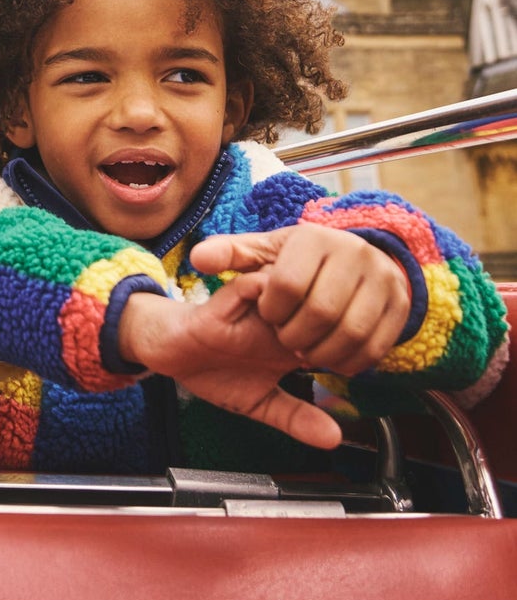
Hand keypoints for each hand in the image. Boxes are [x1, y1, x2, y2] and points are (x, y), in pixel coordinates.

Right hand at [119, 282, 341, 449]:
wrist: (171, 356)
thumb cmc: (216, 373)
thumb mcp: (262, 404)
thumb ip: (296, 417)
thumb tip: (334, 438)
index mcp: (294, 338)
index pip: (337, 329)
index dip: (348, 348)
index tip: (342, 371)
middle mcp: (280, 316)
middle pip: (323, 301)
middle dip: (329, 326)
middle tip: (320, 355)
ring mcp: (257, 306)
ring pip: (296, 286)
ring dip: (300, 311)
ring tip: (295, 342)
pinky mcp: (230, 298)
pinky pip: (257, 284)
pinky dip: (267, 302)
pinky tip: (268, 329)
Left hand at [188, 225, 410, 376]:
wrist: (353, 263)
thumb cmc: (297, 261)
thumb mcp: (262, 253)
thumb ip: (229, 255)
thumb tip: (198, 258)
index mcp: (314, 237)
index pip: (286, 283)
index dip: (271, 310)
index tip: (269, 315)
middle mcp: (355, 252)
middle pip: (321, 311)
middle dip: (296, 335)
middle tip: (287, 339)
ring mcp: (384, 279)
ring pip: (352, 331)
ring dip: (324, 352)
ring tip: (307, 350)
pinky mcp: (401, 306)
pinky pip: (377, 346)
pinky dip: (351, 362)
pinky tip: (333, 358)